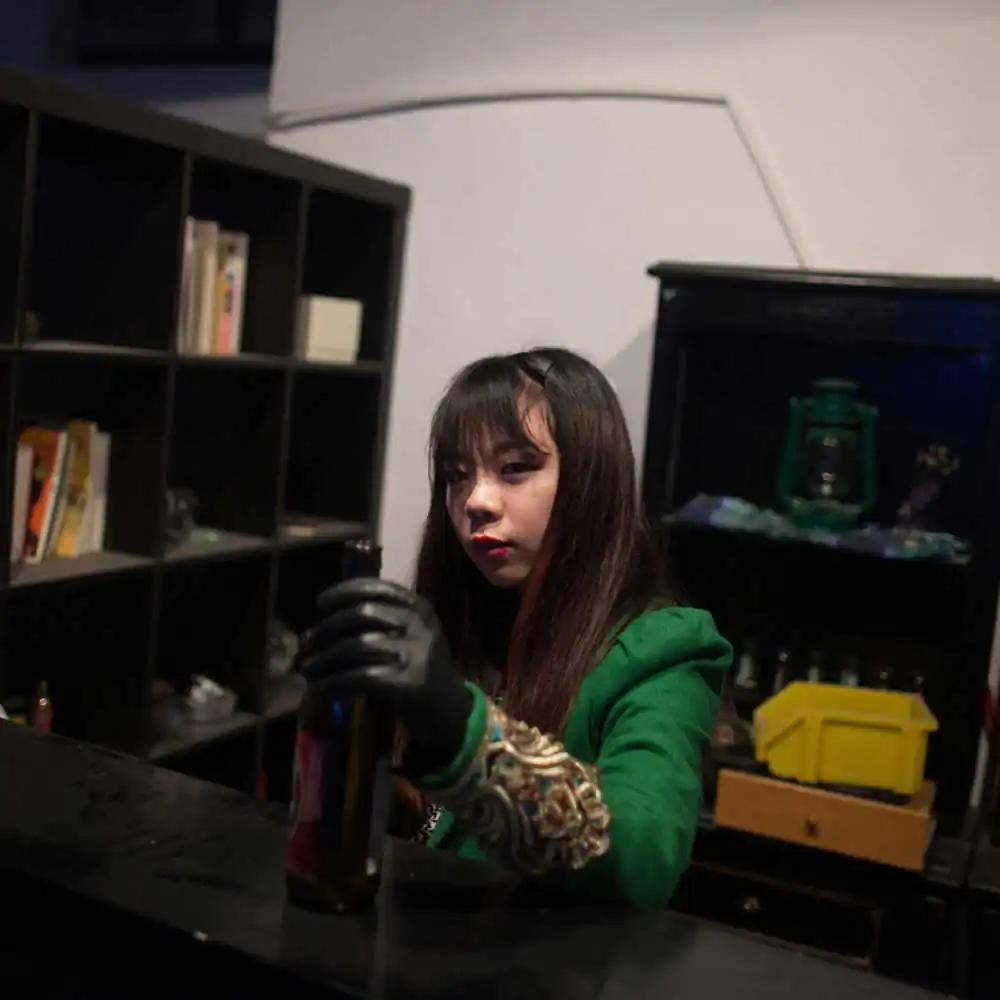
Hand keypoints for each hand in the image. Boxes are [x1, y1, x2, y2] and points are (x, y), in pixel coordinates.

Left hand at [297, 579, 471, 770]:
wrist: (450, 711)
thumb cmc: (417, 670)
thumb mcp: (408, 636)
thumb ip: (377, 623)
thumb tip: (320, 626)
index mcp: (419, 607)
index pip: (376, 587)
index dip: (343, 592)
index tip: (320, 604)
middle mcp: (420, 624)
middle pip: (361, 613)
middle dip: (327, 627)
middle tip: (307, 643)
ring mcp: (416, 653)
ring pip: (357, 646)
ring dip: (325, 658)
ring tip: (308, 669)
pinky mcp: (409, 683)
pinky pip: (360, 677)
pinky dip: (335, 683)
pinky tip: (322, 689)